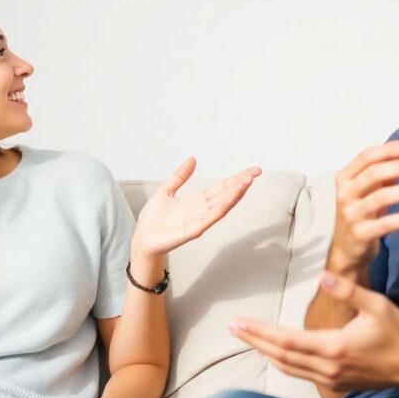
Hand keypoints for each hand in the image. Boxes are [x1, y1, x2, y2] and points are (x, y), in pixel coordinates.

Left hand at [132, 158, 260, 257]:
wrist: (142, 237)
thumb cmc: (153, 219)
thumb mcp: (166, 191)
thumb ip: (180, 176)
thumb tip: (192, 159)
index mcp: (197, 201)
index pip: (221, 188)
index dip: (236, 179)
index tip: (252, 171)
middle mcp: (202, 210)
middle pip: (226, 195)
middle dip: (240, 184)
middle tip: (255, 173)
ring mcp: (199, 221)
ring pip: (222, 206)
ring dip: (235, 194)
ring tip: (247, 182)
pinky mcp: (193, 230)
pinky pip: (210, 218)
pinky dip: (221, 208)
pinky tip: (230, 199)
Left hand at [230, 271, 398, 392]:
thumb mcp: (378, 305)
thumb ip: (348, 291)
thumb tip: (322, 277)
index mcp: (334, 346)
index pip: (286, 340)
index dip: (259, 331)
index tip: (239, 322)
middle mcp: (328, 367)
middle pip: (280, 355)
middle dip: (254, 340)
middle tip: (232, 327)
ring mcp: (332, 379)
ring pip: (288, 368)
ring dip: (265, 352)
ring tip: (247, 338)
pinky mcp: (337, 384)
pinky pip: (301, 375)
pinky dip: (283, 363)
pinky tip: (275, 353)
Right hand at [331, 140, 398, 265]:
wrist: (345, 249)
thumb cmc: (360, 213)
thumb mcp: (368, 190)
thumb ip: (384, 174)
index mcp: (344, 178)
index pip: (366, 157)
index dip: (388, 150)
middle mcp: (344, 194)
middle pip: (373, 173)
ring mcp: (351, 214)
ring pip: (380, 197)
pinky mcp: (360, 234)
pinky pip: (387, 224)